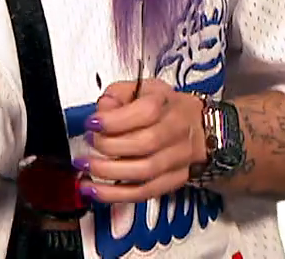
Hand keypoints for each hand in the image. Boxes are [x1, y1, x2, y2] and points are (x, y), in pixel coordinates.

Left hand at [79, 79, 204, 204]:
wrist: (200, 128)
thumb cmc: (166, 107)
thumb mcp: (142, 88)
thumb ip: (117, 96)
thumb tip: (100, 112)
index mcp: (167, 104)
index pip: (145, 113)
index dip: (114, 120)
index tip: (92, 122)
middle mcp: (176, 132)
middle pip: (144, 144)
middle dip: (109, 145)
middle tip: (88, 141)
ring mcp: (177, 159)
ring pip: (144, 172)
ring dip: (108, 172)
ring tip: (85, 167)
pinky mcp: (173, 181)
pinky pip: (144, 193)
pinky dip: (116, 195)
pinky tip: (95, 191)